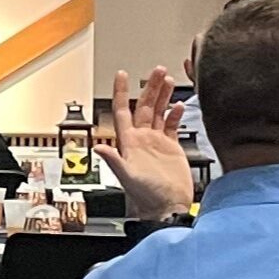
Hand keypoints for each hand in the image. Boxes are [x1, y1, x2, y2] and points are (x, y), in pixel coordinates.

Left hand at [100, 68, 193, 224]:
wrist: (168, 207)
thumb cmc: (147, 196)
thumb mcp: (128, 177)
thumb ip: (114, 160)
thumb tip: (99, 147)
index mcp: (130, 142)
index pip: (122, 110)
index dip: (121, 92)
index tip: (122, 75)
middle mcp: (142, 139)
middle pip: (144, 105)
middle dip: (150, 87)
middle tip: (157, 70)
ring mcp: (157, 142)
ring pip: (158, 112)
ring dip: (163, 96)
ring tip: (168, 79)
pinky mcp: (171, 148)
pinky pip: (172, 125)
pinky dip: (175, 114)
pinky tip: (179, 104)